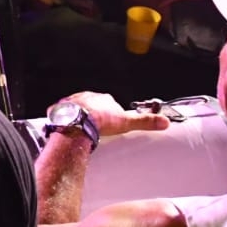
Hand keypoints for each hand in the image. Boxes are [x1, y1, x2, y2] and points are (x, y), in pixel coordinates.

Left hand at [57, 90, 171, 137]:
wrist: (77, 122)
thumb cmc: (101, 121)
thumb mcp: (126, 122)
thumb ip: (145, 122)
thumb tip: (165, 122)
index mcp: (104, 98)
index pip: (111, 104)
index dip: (112, 114)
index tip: (112, 123)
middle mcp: (88, 96)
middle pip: (94, 105)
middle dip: (96, 115)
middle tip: (98, 129)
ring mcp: (73, 101)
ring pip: (78, 108)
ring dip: (81, 116)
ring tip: (83, 130)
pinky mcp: (61, 108)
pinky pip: (64, 113)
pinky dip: (66, 119)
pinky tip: (68, 127)